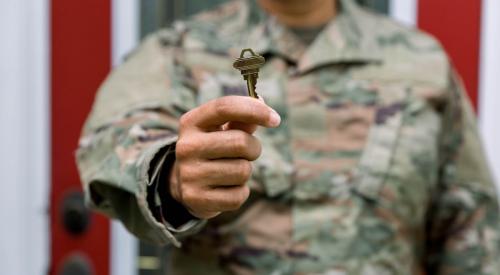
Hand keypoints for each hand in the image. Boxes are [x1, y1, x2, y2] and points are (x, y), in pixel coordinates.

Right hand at [169, 96, 280, 218]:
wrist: (184, 184)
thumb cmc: (212, 149)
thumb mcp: (220, 129)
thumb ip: (241, 118)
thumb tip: (261, 102)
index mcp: (191, 122)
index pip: (224, 107)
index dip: (254, 110)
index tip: (275, 119)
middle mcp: (186, 146)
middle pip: (241, 142)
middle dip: (254, 148)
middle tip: (248, 152)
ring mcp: (189, 174)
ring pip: (243, 171)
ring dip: (246, 171)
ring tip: (231, 170)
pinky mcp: (196, 198)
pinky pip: (238, 195)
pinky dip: (240, 192)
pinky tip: (226, 188)